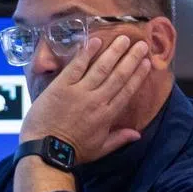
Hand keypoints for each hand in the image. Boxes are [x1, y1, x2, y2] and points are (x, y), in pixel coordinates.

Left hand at [19, 34, 151, 164]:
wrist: (46, 151)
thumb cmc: (71, 153)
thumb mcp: (99, 149)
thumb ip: (119, 139)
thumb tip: (137, 134)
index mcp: (107, 115)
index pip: (127, 90)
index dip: (138, 75)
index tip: (147, 63)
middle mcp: (97, 100)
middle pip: (118, 75)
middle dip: (131, 59)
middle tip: (141, 44)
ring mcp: (79, 92)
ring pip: (101, 67)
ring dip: (114, 52)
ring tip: (124, 38)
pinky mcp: (61, 86)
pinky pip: (76, 66)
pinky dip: (86, 53)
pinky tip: (96, 40)